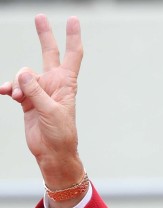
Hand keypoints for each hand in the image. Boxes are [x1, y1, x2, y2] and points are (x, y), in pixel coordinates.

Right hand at [1, 14, 84, 198]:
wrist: (52, 152)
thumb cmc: (60, 134)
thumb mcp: (50, 111)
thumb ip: (36, 91)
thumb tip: (23, 73)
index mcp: (66, 83)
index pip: (72, 55)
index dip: (73, 37)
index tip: (73, 19)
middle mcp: (53, 83)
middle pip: (49, 54)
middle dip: (44, 36)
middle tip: (40, 16)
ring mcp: (40, 90)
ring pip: (24, 74)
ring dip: (17, 83)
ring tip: (17, 97)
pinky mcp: (28, 100)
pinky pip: (14, 87)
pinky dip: (8, 88)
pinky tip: (4, 92)